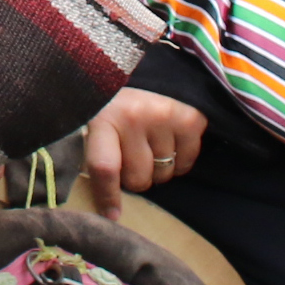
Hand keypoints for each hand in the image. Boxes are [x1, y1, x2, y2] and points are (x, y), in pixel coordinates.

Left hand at [82, 88, 207, 218]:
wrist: (137, 67)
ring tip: (150, 146)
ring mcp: (164, 116)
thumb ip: (98, 156)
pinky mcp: (190, 117)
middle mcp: (134, 116)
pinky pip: (188, 160)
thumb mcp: (94, 123)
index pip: (105, 168)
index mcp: (103, 118)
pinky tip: (170, 142)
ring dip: (158, 168)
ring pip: (164, 173)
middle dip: (135, 176)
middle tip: (131, 157)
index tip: (111, 216)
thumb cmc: (113, 103)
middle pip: (139, 179)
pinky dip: (181, 159)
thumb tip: (107, 208)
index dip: (108, 197)